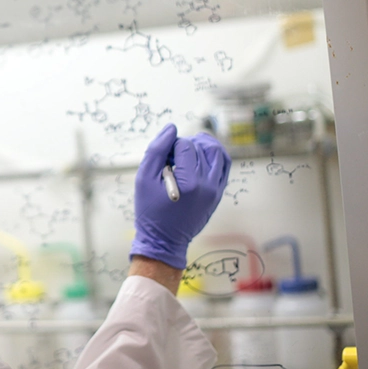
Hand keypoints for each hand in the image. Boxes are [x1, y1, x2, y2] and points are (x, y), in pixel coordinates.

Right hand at [130, 123, 230, 269]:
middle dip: (184, 145)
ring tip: (187, 149)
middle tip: (171, 156)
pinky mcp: (218, 193)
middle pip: (201, 147)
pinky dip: (214, 155)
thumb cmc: (150, 211)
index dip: (171, 146)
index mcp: (189, 183)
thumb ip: (156, 151)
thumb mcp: (144, 179)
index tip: (162, 159)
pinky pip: (223, 166)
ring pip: (217, 153)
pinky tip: (200, 156)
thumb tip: (171, 128)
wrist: (164, 240)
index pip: (185, 146)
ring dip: (203, 145)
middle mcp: (208, 185)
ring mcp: (216, 190)